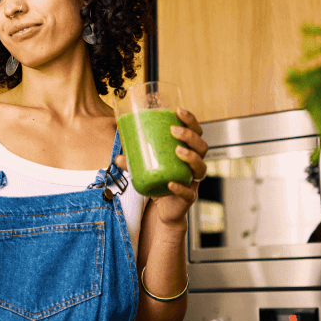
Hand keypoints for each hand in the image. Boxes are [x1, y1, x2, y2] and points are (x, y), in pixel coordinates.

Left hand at [114, 107, 207, 226]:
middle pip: (202, 146)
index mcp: (187, 152)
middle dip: (190, 136)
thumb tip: (118, 157)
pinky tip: (171, 183)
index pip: (196, 132)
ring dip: (191, 157)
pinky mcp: (189, 198)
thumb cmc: (159, 183)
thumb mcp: (145, 169)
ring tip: (178, 151)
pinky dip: (181, 188)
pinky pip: (188, 192)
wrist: (163, 210)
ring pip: (201, 167)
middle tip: (174, 130)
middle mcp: (194, 165)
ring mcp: (193, 181)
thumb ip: (133, 163)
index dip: (190, 120)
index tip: (178, 110)